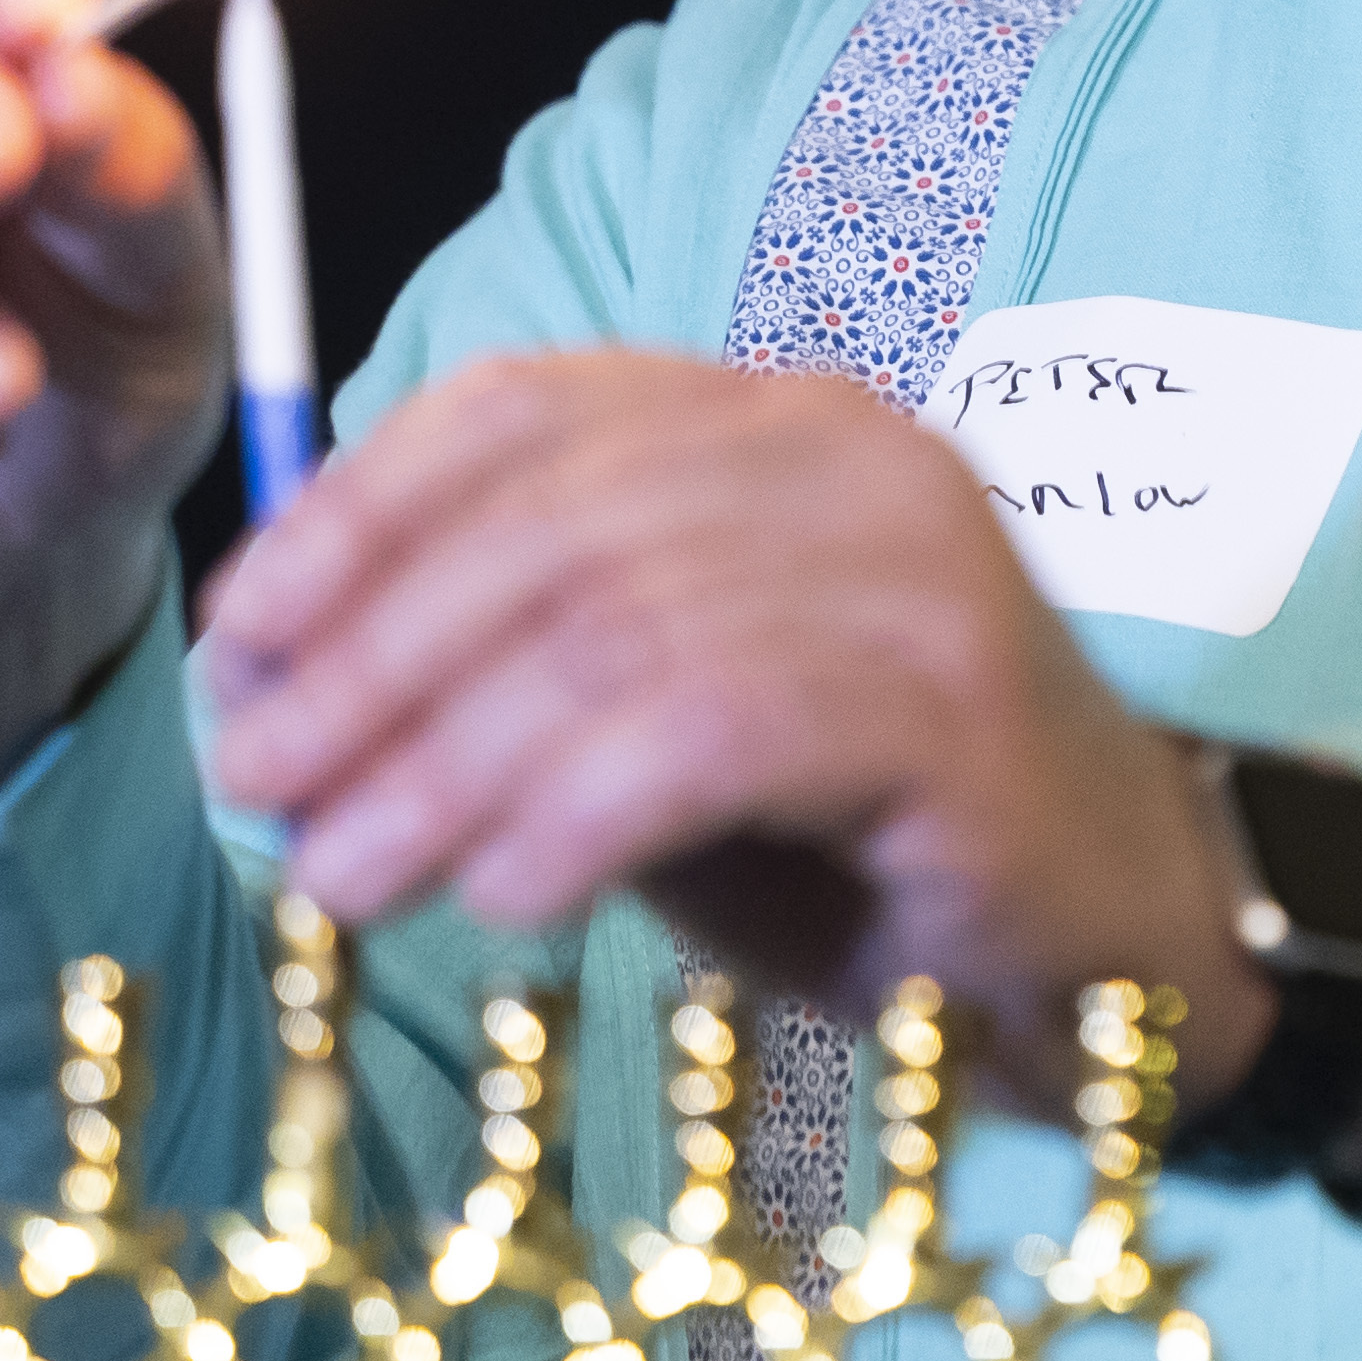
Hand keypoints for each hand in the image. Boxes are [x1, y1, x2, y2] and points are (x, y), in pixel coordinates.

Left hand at [198, 352, 1296, 1115]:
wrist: (1123, 949)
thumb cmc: (868, 848)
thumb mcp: (656, 733)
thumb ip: (511, 682)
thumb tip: (283, 703)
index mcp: (769, 423)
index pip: (518, 411)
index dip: (353, 515)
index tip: (238, 643)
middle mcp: (845, 455)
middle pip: (543, 525)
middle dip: (369, 660)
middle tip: (257, 784)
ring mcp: (913, 565)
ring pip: (610, 632)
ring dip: (441, 766)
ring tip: (338, 878)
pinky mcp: (953, 700)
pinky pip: (710, 731)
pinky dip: (577, 816)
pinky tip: (502, 899)